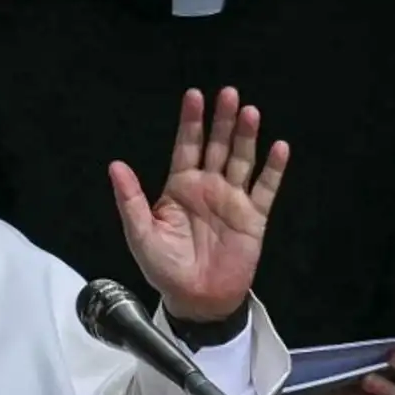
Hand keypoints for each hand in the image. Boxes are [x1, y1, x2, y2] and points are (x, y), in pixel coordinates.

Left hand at [110, 87, 288, 321]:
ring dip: (246, 136)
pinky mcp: (253, 218)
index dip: (190, 122)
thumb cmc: (165, 269)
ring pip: (242, 160)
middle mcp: (208, 187)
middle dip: (221, 120)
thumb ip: (130, 200)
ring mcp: (232, 200)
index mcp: (180, 187)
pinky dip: (273, 169)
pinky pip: (265, 189)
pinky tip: (278, 147)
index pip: (186, 146)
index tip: (193, 96)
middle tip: (227, 93)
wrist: (197, 301)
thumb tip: (115, 166)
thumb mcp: (141, 234)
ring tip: (250, 112)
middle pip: (217, 146)